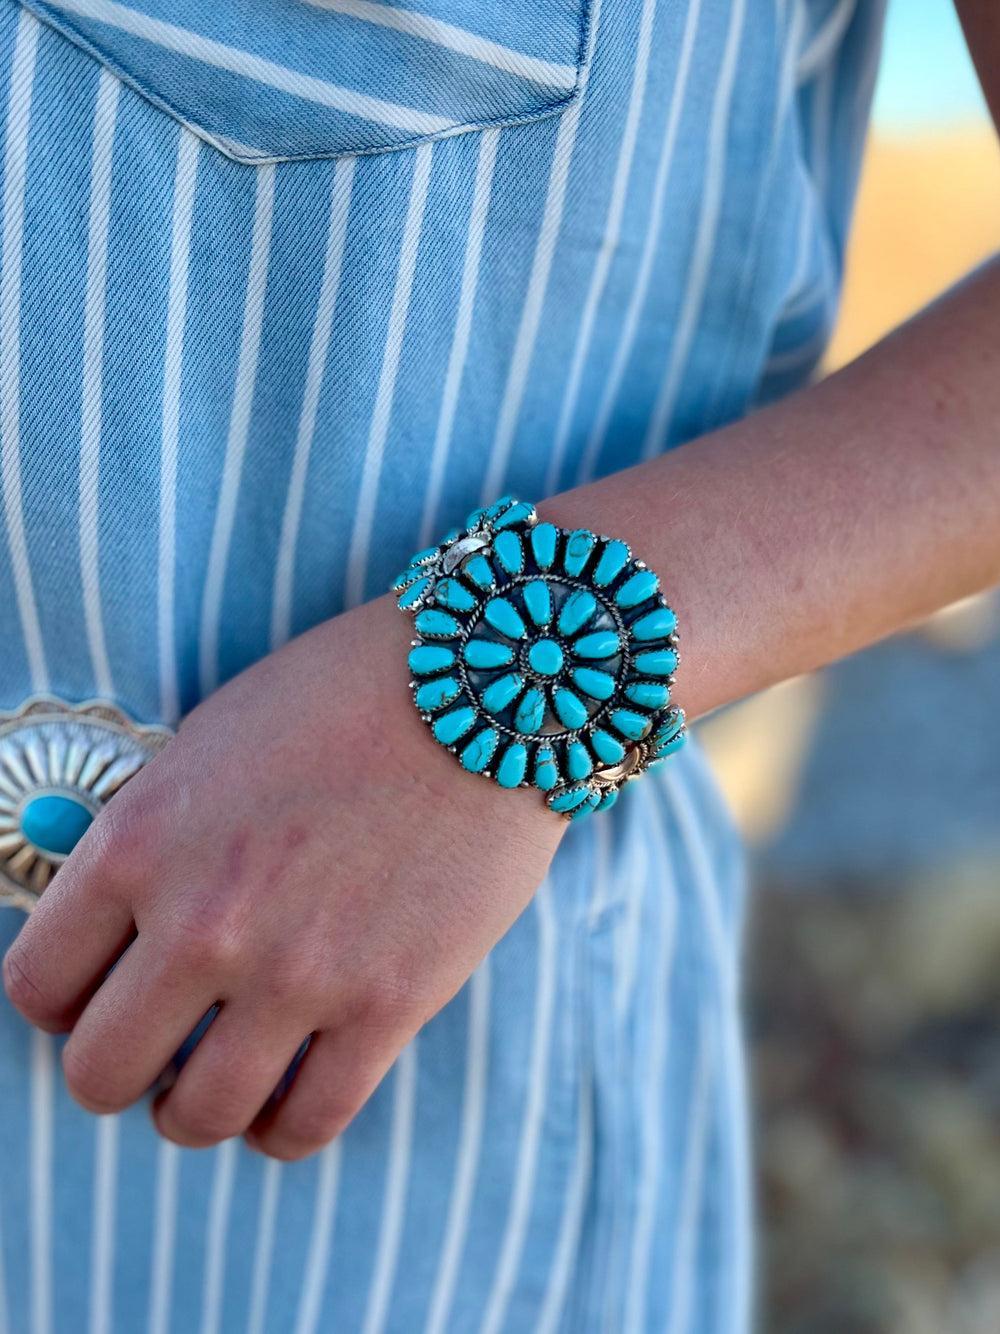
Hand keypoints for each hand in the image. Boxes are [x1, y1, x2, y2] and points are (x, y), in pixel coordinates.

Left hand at [2, 596, 562, 1157]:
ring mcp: (297, 972)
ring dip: (194, 1111)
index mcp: (141, 844)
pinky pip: (305, 1124)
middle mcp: (203, 922)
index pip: (38, 985)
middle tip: (156, 1047)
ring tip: (219, 1082)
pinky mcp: (387, 1005)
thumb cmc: (342, 696)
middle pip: (99, 1074)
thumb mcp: (208, 742)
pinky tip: (287, 1098)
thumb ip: (150, 837)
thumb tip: (117, 920)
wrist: (481, 688)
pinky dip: (281, 1130)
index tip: (97, 997)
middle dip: (118, 1071)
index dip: (62, 1003)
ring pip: (196, 1117)